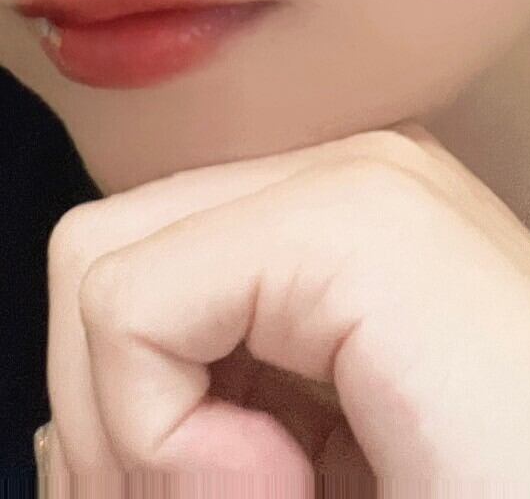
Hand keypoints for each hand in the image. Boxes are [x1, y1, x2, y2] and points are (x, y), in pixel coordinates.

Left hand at [36, 121, 529, 493]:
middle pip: (105, 257)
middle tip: (241, 496)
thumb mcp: (310, 456)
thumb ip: (197, 414)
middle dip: (121, 412)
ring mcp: (362, 178)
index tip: (241, 491)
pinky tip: (292, 479)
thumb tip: (61, 422)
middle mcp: (359, 168)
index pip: (145, 271)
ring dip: (144, 430)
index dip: (136, 409)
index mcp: (356, 217)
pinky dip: (163, 434)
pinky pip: (132, 309)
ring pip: (100, 275)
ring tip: (283, 488)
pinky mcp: (354, 219)